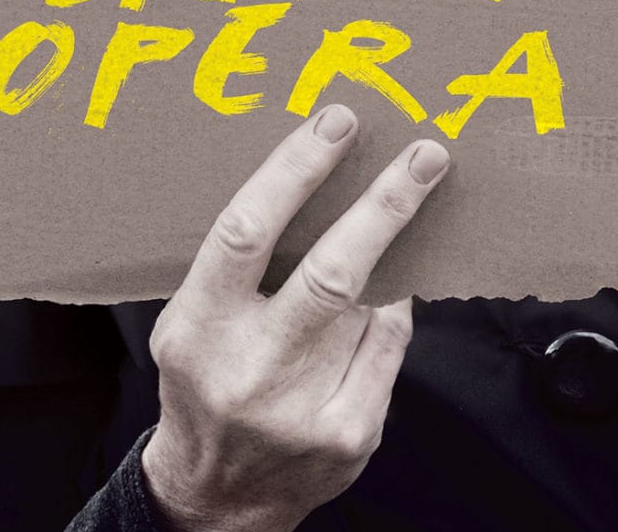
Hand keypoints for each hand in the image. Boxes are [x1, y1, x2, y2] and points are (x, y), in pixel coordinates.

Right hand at [140, 106, 449, 531]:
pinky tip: (384, 299)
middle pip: (331, 272)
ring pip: (369, 306)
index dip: (295, 170)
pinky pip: (389, 345)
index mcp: (199, 328)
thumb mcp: (192, 323)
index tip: (337, 124)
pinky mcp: (350, 432)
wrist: (219, 496)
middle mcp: (251, 368)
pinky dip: (390, 312)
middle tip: (425, 156)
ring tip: (388, 237)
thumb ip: (240, 269)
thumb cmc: (206, 385)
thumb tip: (320, 187)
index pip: (248, 232)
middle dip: (385, 206)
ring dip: (383, 265)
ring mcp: (305, 408)